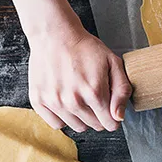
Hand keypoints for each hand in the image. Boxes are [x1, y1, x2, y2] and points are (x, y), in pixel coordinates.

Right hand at [26, 12, 130, 131]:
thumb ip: (122, 90)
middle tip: (93, 96)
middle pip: (94, 126)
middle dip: (98, 115)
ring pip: (77, 127)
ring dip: (81, 117)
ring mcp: (54, 102)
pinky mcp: (39, 101)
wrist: (54, 34)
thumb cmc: (84, 47)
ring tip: (79, 96)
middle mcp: (73, 101)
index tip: (109, 107)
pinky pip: (56, 124)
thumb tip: (118, 117)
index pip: (110, 123)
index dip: (113, 116)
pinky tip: (65, 102)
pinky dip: (63, 117)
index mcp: (94, 92)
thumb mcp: (113, 62)